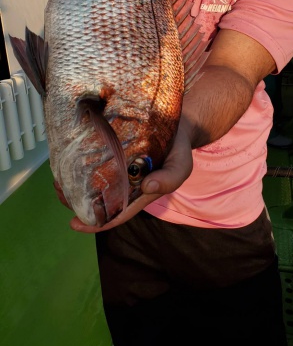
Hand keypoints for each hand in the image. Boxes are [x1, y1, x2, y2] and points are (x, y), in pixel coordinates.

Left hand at [69, 118, 193, 232]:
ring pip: (92, 182)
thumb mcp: (181, 165)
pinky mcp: (113, 150)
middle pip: (98, 200)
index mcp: (139, 194)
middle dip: (77, 202)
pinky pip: (94, 161)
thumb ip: (170, 178)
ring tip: (58, 179)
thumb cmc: (178, 148)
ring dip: (74, 184)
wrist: (177, 122)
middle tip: (59, 192)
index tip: (75, 223)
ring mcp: (118, 167)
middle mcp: (125, 184)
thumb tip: (147, 187)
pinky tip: (67, 159)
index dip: (96, 223)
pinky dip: (80, 163)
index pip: (116, 214)